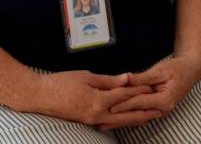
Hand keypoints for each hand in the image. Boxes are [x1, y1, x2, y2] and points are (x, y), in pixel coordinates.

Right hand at [23, 70, 162, 128]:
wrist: (40, 96)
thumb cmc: (61, 83)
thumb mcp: (86, 76)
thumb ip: (108, 80)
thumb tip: (126, 79)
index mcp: (98, 100)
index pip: (125, 95)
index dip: (140, 91)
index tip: (153, 88)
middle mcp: (97, 114)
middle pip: (126, 114)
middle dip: (144, 112)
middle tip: (160, 110)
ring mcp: (92, 121)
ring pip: (119, 122)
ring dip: (134, 119)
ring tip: (149, 117)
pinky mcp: (87, 122)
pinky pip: (108, 123)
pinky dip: (120, 121)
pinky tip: (127, 119)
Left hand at [103, 56, 200, 129]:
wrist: (190, 70)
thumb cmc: (177, 69)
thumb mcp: (160, 70)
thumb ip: (143, 78)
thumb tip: (127, 80)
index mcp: (165, 100)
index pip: (139, 102)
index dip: (124, 104)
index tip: (110, 106)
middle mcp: (163, 109)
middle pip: (137, 114)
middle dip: (119, 119)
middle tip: (102, 122)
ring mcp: (160, 110)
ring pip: (138, 116)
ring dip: (122, 120)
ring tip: (105, 124)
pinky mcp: (156, 108)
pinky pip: (141, 112)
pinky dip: (129, 115)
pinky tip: (117, 118)